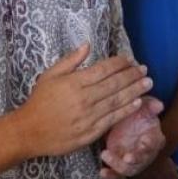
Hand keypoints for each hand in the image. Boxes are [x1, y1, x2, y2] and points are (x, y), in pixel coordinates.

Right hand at [18, 44, 151, 157]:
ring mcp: (90, 116)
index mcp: (75, 82)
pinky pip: (113, 119)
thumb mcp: (50, 75)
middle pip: (116, 84)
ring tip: (148, 83)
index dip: (120, 63)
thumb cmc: (39, 101)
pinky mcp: (91, 132)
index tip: (130, 60)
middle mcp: (85, 98)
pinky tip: (137, 103)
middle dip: (133, 75)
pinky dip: (127, 110)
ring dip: (135, 90)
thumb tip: (87, 46)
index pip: (105, 69)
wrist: (29, 131)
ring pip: (118, 101)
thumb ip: (70, 60)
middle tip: (145, 70)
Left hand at [99, 97, 165, 178]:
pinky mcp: (120, 164)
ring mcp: (133, 161)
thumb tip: (159, 105)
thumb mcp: (142, 106)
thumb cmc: (136, 114)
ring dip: (118, 165)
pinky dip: (110, 175)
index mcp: (154, 138)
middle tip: (127, 157)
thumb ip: (150, 105)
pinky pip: (117, 174)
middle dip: (135, 159)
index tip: (144, 141)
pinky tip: (102, 172)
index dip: (151, 143)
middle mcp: (145, 153)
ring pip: (129, 169)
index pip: (155, 143)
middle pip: (143, 160)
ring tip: (105, 154)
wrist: (122, 122)